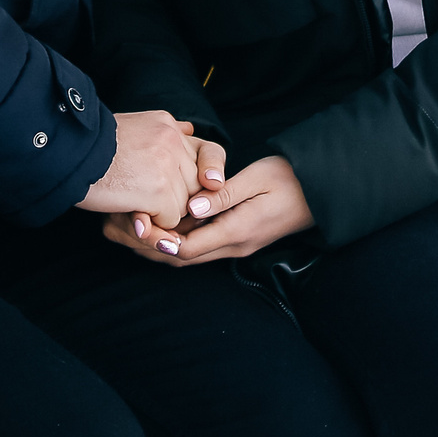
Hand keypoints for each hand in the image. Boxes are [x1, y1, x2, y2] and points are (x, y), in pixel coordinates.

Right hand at [76, 113, 224, 223]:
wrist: (66, 154)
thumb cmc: (90, 148)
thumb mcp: (132, 128)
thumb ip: (162, 135)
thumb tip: (189, 128)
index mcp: (166, 125)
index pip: (210, 149)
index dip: (212, 170)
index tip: (212, 184)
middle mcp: (171, 140)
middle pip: (195, 183)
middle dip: (179, 197)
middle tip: (151, 201)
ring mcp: (167, 164)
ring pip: (184, 203)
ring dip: (163, 211)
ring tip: (134, 201)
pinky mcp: (159, 189)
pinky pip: (171, 219)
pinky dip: (154, 222)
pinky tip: (132, 209)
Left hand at [101, 155, 314, 265]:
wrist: (321, 190)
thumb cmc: (290, 178)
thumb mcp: (257, 178)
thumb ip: (223, 194)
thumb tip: (191, 209)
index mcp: (237, 231)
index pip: (186, 248)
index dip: (156, 241)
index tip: (133, 225)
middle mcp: (234, 245)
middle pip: (180, 258)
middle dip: (147, 247)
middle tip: (116, 230)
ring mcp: (236, 245)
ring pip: (187, 256)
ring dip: (158, 246)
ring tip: (127, 229)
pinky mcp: (237, 239)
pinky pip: (199, 248)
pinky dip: (174, 241)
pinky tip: (157, 226)